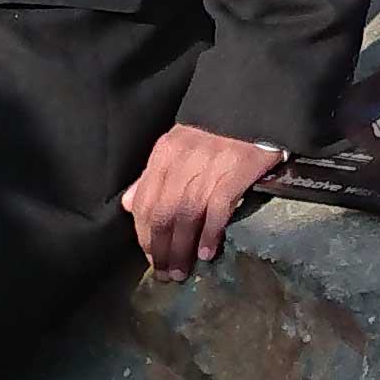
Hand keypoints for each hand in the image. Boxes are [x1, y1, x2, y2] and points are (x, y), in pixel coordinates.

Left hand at [121, 123, 281, 275]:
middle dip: (161, 248)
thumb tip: (127, 204)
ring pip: (186, 216)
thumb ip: (151, 176)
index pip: (146, 202)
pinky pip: (216, 210)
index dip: (145, 235)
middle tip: (166, 273)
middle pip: (164, 214)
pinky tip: (206, 253)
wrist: (252, 106)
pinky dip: (209, 234)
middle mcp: (182, 162)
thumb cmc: (214, 129)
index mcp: (164, 155)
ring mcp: (208, 168)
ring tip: (182, 270)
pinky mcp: (235, 173)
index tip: (151, 256)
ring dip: (181, 249)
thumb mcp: (175, 146)